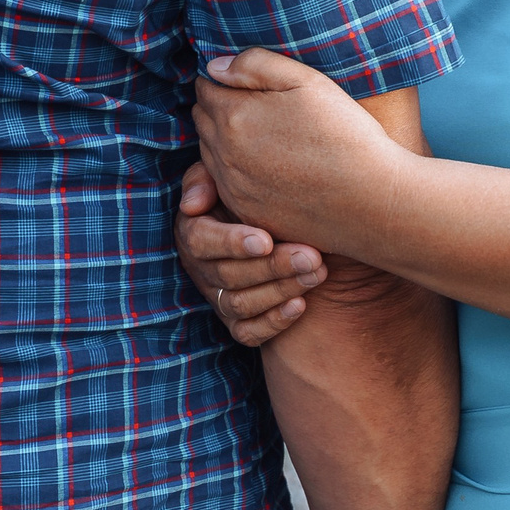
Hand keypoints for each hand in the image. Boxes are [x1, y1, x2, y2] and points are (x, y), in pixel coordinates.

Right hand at [175, 162, 328, 345]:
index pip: (202, 241)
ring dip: (280, 290)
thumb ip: (205, 179)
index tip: (266, 239)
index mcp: (193, 231)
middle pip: (229, 275)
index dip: (232, 242)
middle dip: (273, 266)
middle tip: (312, 255)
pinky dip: (274, 322)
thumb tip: (191, 205)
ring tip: (317, 273)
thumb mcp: (225, 177)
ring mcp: (217, 298)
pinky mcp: (236, 322)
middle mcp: (201, 269)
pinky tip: (301, 305)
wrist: (277, 223)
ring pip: (241, 304)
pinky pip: (248, 333)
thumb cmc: (252, 191)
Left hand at [193, 48, 407, 254]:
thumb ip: (255, 65)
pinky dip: (237, 171)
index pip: (206, 86)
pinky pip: (225, 185)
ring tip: (263, 133)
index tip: (246, 79)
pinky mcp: (248, 214)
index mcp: (234, 116)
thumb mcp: (307, 81)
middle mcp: (224, 155)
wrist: (373, 202)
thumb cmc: (346, 135)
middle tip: (255, 103)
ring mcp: (234, 189)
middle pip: (202, 118)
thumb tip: (216, 66)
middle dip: (219, 106)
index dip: (224, 78)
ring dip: (224, 139)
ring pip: (209, 152)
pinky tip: (269, 165)